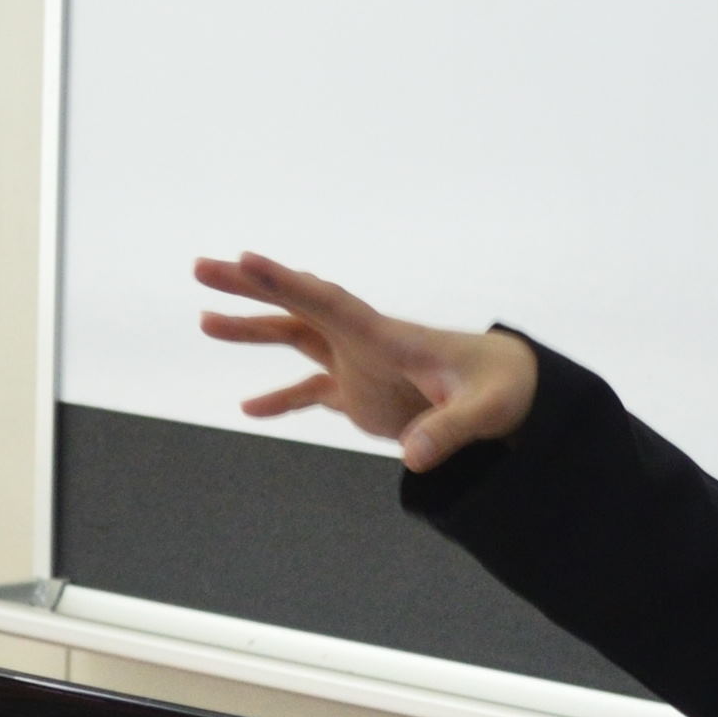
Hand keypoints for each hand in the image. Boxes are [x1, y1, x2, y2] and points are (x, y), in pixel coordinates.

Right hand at [194, 253, 538, 472]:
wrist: (515, 391)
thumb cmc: (504, 389)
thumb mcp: (483, 411)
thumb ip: (448, 430)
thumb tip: (413, 457)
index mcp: (388, 336)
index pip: (329, 302)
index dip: (287, 281)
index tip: (245, 259)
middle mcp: (365, 343)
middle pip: (298, 307)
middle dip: (250, 288)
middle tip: (201, 268)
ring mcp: (360, 367)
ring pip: (295, 340)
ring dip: (252, 330)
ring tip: (203, 322)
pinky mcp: (363, 395)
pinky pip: (310, 390)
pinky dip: (280, 398)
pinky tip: (247, 410)